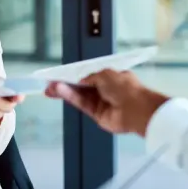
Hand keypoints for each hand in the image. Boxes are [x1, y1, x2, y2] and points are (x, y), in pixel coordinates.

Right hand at [45, 69, 168, 135]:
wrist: (136, 109)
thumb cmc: (127, 88)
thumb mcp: (104, 73)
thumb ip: (89, 76)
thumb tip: (80, 80)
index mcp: (111, 76)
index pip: (89, 75)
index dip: (75, 75)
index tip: (61, 74)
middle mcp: (106, 89)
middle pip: (81, 86)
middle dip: (66, 84)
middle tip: (50, 83)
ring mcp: (101, 102)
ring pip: (79, 95)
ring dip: (65, 91)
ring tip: (51, 88)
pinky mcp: (97, 115)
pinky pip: (81, 104)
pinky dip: (71, 98)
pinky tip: (60, 92)